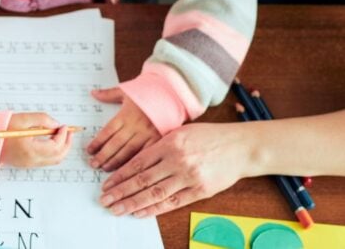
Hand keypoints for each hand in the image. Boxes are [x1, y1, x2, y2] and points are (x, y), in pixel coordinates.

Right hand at [0, 112, 72, 167]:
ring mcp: (29, 164)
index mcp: (30, 150)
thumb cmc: (2, 128)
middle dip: (67, 144)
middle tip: (68, 132)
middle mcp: (31, 160)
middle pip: (58, 157)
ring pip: (54, 160)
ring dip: (61, 148)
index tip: (64, 126)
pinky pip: (46, 160)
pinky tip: (52, 140)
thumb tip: (56, 124)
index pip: (55, 147)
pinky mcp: (27, 163)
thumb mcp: (23, 119)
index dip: (63, 136)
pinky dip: (54, 151)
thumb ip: (42, 120)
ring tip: (61, 134)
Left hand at [87, 87, 160, 170]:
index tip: (89, 150)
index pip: (108, 131)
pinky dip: (135, 163)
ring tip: (105, 168)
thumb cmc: (148, 91)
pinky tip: (127, 171)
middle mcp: (136, 125)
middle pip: (116, 143)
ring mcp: (147, 134)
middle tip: (93, 164)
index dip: (97, 142)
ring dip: (116, 161)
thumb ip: (109, 94)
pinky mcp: (158, 140)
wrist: (171, 93)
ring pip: (128, 151)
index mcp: (126, 114)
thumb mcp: (127, 90)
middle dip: (103, 155)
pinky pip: (145, 154)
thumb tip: (93, 93)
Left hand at [98, 122, 252, 216]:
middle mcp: (177, 160)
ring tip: (117, 209)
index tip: (106, 184)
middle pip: (142, 180)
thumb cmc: (209, 136)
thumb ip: (160, 144)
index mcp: (169, 142)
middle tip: (105, 200)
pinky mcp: (200, 190)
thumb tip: (137, 160)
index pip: (138, 162)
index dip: (120, 175)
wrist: (239, 146)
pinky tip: (140, 212)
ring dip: (133, 203)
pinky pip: (172, 202)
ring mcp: (188, 176)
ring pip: (154, 193)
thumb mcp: (181, 131)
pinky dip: (154, 208)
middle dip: (121, 192)